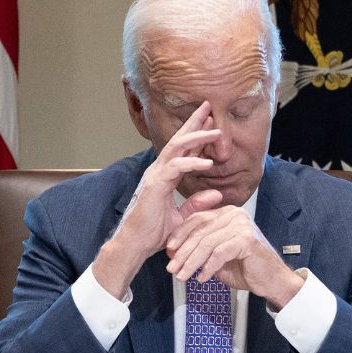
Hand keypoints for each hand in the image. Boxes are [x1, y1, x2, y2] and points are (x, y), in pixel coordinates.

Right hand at [92, 101, 224, 295]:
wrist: (134, 245)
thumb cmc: (152, 233)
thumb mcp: (182, 218)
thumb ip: (197, 204)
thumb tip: (217, 193)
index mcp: (164, 176)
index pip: (182, 150)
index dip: (195, 135)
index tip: (209, 121)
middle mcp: (158, 171)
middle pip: (178, 140)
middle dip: (194, 123)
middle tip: (208, 107)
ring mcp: (155, 176)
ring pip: (176, 148)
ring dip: (197, 137)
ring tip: (216, 130)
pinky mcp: (155, 185)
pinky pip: (175, 167)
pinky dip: (192, 163)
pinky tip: (207, 163)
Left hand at [164, 205, 303, 306]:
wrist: (270, 280)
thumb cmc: (244, 268)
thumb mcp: (214, 256)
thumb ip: (198, 249)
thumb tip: (173, 251)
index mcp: (226, 213)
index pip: (197, 219)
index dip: (180, 234)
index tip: (169, 250)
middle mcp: (234, 214)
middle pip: (200, 231)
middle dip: (183, 252)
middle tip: (172, 268)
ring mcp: (242, 225)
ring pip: (207, 243)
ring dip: (192, 262)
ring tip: (183, 276)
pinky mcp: (247, 239)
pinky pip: (219, 253)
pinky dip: (208, 267)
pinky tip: (203, 278)